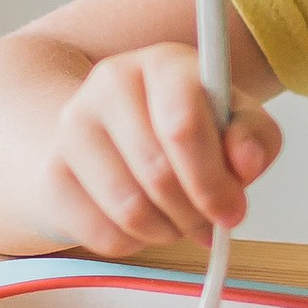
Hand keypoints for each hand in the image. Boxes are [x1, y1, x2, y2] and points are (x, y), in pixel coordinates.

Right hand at [40, 45, 279, 264]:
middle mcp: (111, 83)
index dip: (212, 177)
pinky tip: (144, 225)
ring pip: (129, 208)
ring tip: (179, 221)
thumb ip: (254, 136)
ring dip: (167, 231)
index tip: (232, 209)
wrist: (109, 135)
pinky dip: (134, 243)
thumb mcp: (233, 122)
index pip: (182, 123)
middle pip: (158, 171)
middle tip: (210, 222)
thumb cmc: (182, 129)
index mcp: (163, 63)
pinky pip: (102, 233)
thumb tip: (245, 162)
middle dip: (195, 211)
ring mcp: (73, 125)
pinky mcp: (52, 172)